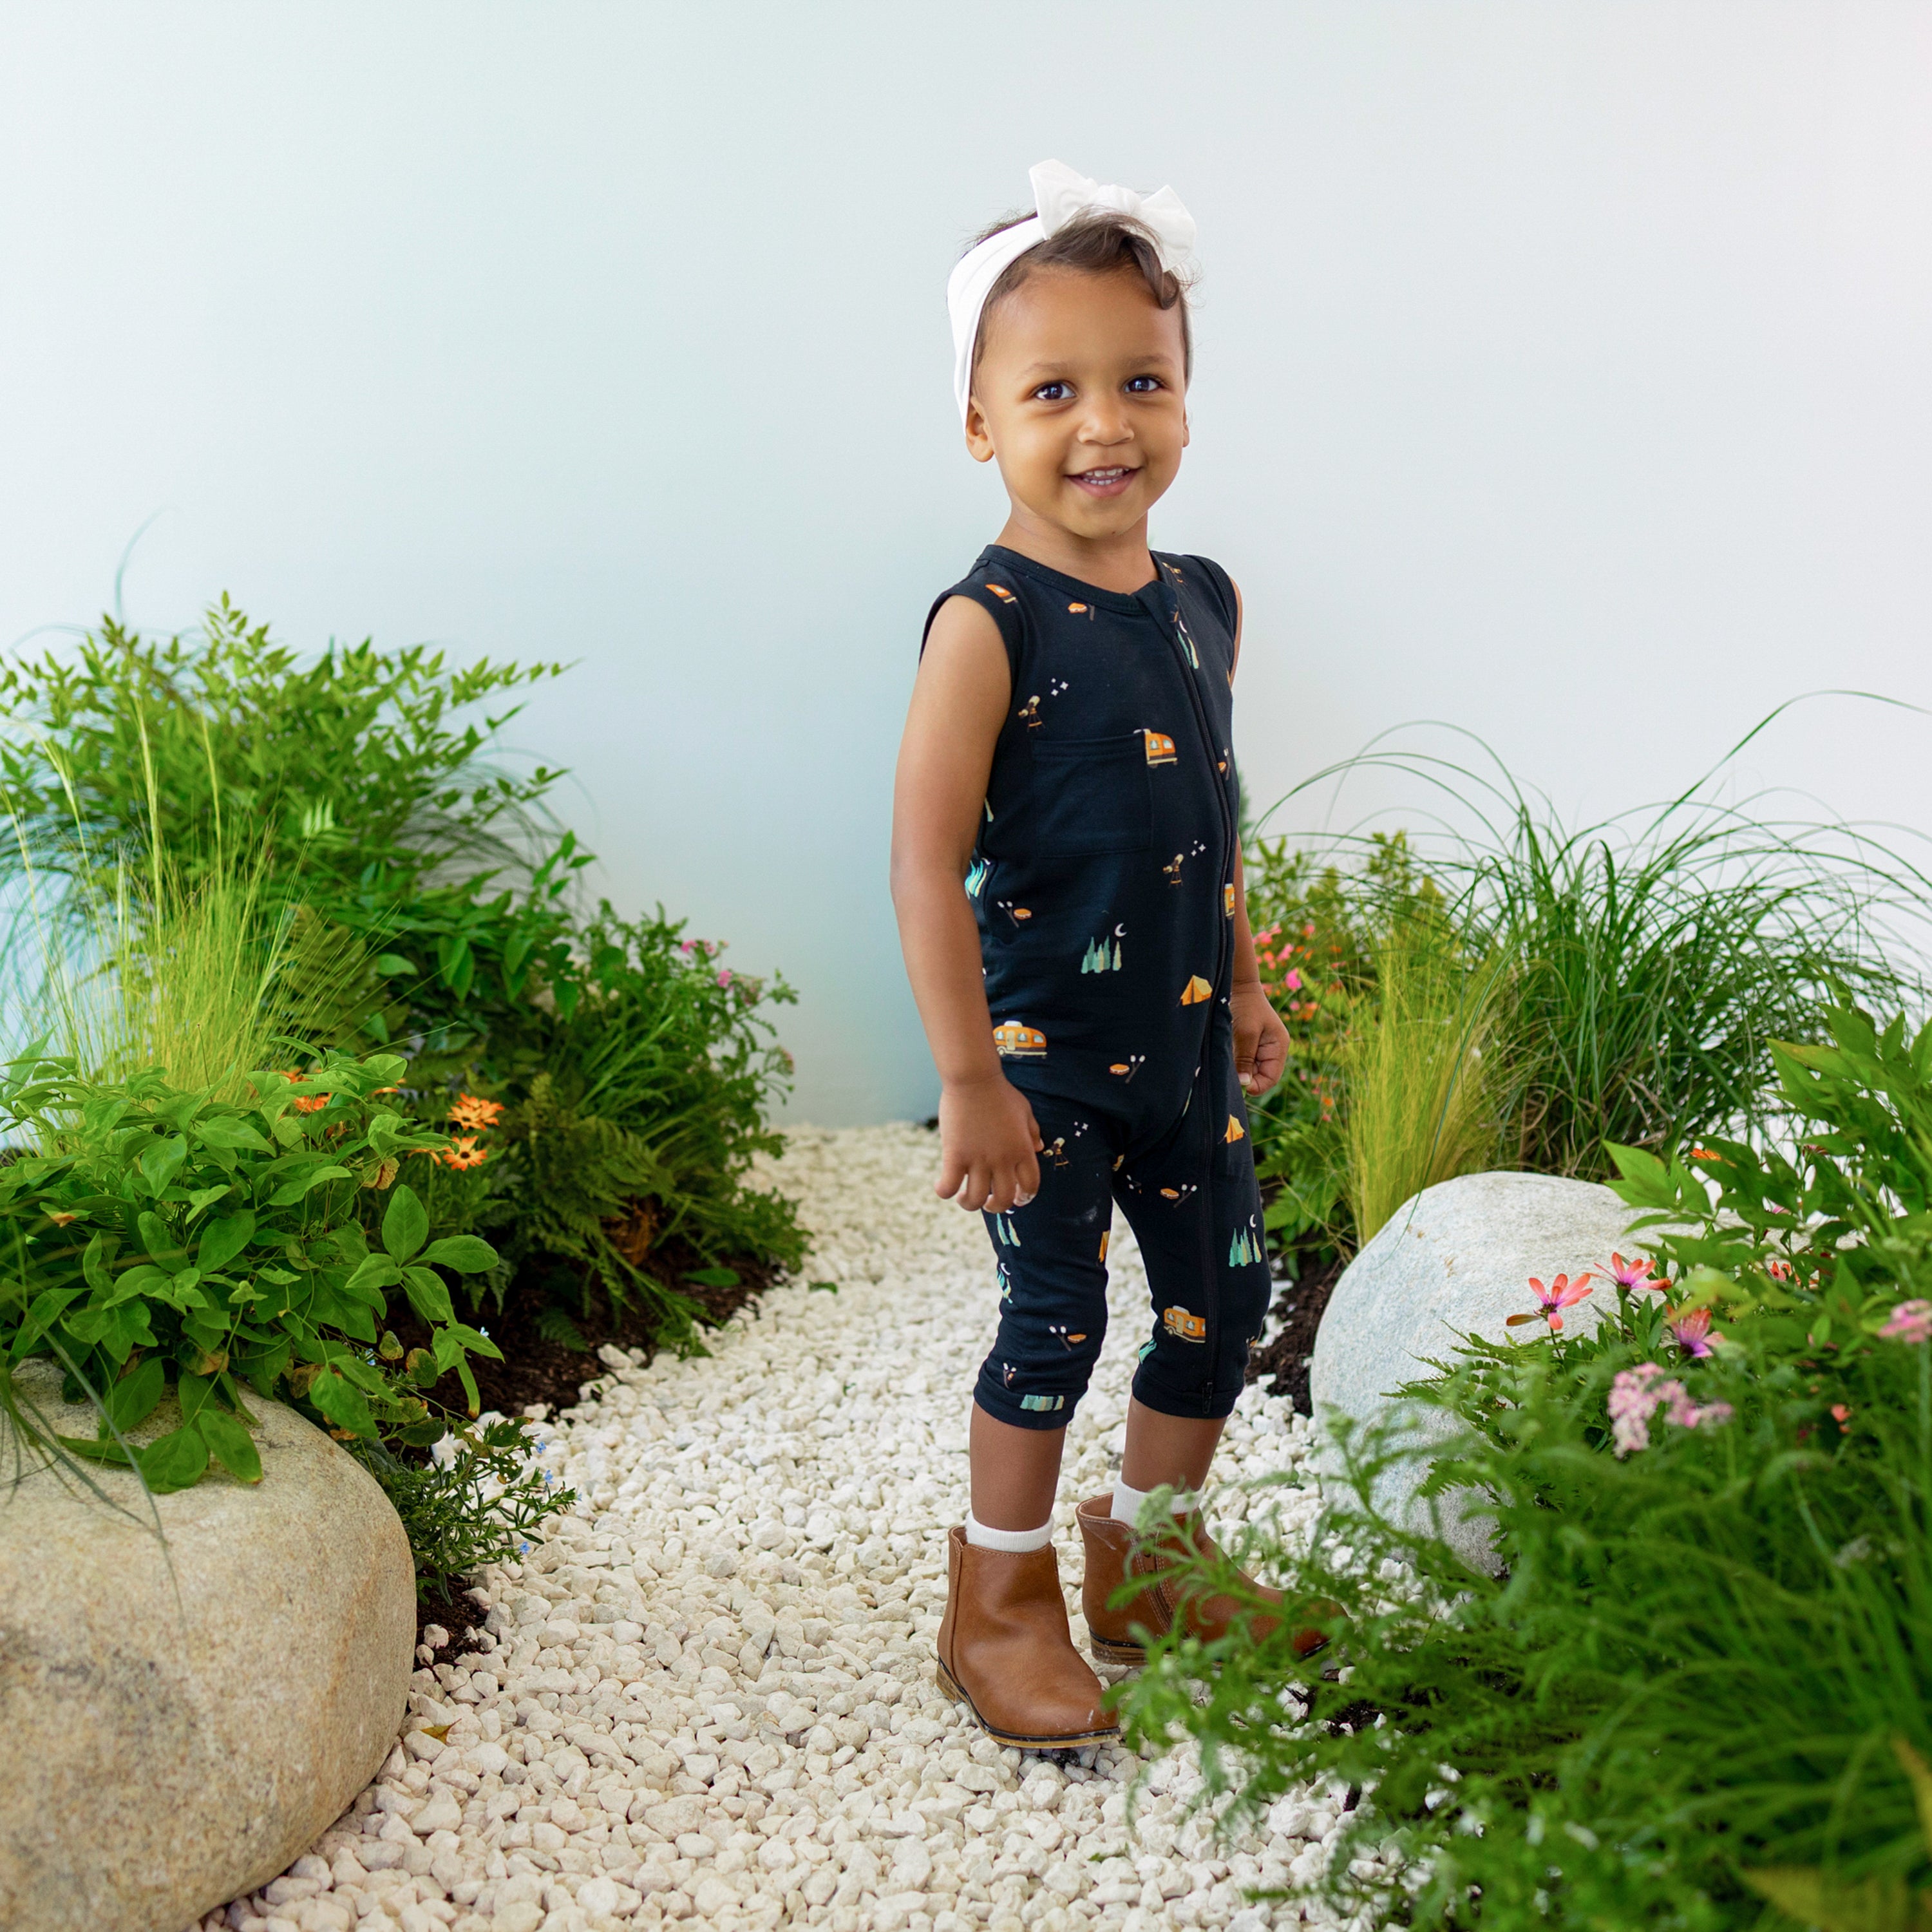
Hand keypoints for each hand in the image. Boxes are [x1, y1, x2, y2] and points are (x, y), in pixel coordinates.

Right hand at [936, 1074, 1042, 1212]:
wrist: (974, 1079)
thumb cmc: (1000, 1093)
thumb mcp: (1025, 1111)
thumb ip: (1032, 1132)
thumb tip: (1038, 1148)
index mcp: (1023, 1149)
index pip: (1031, 1185)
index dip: (1025, 1197)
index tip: (1016, 1197)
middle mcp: (1003, 1159)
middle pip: (1004, 1199)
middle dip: (997, 1207)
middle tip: (988, 1203)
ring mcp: (979, 1159)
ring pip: (976, 1199)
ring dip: (970, 1204)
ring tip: (964, 1197)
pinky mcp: (955, 1154)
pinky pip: (949, 1185)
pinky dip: (945, 1192)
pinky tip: (942, 1187)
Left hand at [1232, 980, 1288, 1097]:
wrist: (1237, 985)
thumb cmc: (1246, 1006)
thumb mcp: (1246, 1033)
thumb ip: (1246, 1059)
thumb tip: (1245, 1085)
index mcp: (1278, 1047)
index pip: (1271, 1078)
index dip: (1256, 1086)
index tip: (1238, 1085)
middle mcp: (1271, 1050)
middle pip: (1259, 1076)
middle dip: (1244, 1076)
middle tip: (1228, 1069)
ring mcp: (1259, 1048)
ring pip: (1248, 1069)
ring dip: (1237, 1067)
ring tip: (1228, 1054)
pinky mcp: (1247, 1044)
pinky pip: (1241, 1060)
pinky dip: (1233, 1060)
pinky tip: (1226, 1050)